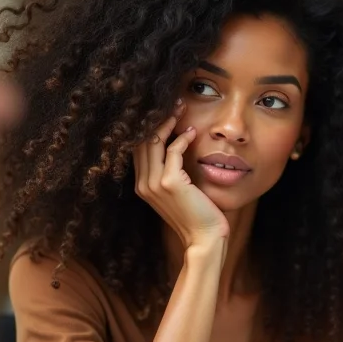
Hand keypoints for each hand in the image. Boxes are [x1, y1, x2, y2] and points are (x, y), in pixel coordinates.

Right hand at [133, 102, 228, 248]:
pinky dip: (182, 138)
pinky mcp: (170, 182)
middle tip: (172, 103)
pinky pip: (173, 151)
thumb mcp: (178, 192)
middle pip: (141, 141)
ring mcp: (154, 184)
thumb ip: (171, 173)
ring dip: (168, 122)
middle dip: (156, 119)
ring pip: (153, 142)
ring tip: (180, 109)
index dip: (148, 128)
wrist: (204, 238)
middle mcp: (143, 184)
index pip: (138, 149)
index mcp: (142, 186)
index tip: (163, 112)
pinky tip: (192, 132)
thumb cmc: (196, 215)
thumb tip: (177, 148)